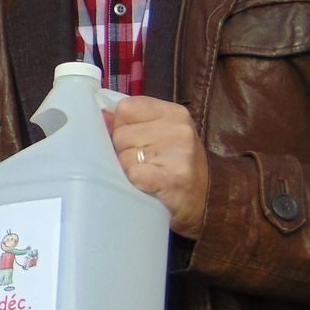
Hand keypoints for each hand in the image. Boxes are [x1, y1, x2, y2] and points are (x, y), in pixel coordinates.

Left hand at [105, 96, 209, 238]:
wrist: (209, 201)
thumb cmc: (177, 166)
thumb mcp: (161, 135)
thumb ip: (133, 122)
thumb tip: (100, 114)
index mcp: (174, 113)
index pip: (125, 108)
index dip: (121, 126)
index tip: (134, 141)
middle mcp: (179, 129)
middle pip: (120, 134)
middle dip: (123, 151)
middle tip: (144, 163)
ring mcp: (179, 153)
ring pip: (124, 156)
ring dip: (129, 170)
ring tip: (149, 175)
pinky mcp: (173, 178)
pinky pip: (134, 174)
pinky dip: (135, 183)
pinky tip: (149, 186)